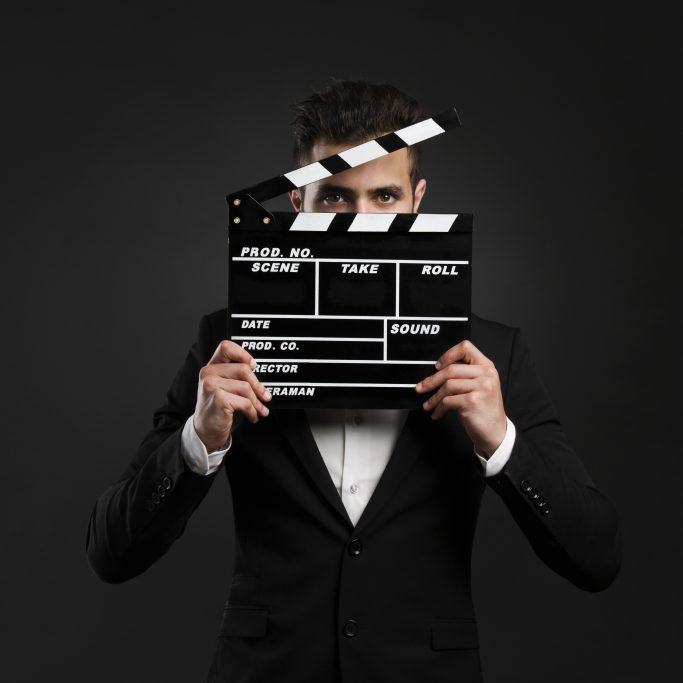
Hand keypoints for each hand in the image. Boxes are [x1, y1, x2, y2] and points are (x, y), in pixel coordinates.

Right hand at [193, 340, 270, 451]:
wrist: (206, 432)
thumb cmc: (219, 410)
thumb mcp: (227, 389)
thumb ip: (238, 377)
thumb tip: (260, 375)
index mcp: (212, 367)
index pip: (225, 347)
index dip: (242, 353)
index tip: (253, 365)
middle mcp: (208, 373)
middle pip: (243, 369)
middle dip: (258, 385)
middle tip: (265, 397)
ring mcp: (211, 385)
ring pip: (246, 387)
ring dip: (257, 402)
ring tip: (259, 410)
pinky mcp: (217, 398)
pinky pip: (245, 402)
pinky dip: (252, 411)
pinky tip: (251, 416)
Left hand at [415, 339, 506, 457]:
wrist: (495, 432)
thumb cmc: (484, 410)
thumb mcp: (480, 387)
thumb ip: (465, 376)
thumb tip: (437, 373)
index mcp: (487, 367)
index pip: (466, 348)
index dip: (448, 355)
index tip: (437, 366)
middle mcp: (486, 375)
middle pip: (451, 369)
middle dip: (431, 380)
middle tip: (421, 388)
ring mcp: (481, 387)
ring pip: (447, 385)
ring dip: (433, 397)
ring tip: (428, 405)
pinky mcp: (473, 401)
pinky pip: (447, 401)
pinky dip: (438, 408)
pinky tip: (437, 413)